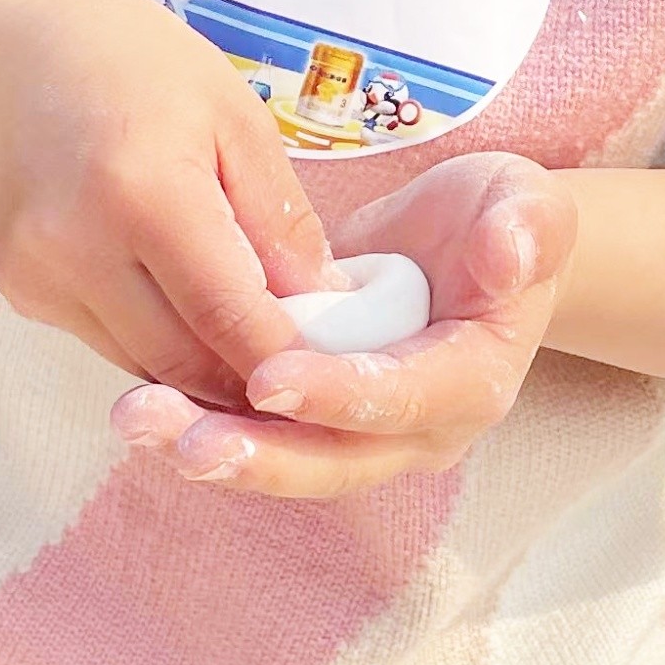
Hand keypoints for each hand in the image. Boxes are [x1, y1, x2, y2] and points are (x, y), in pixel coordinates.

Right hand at [0, 0, 330, 404]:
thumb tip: (325, 309)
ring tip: (255, 333)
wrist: (11, 47)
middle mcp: (76, 245)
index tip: (338, 372)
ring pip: (146, 364)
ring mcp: (37, 275)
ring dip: (205, 367)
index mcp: (143, 192)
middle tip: (310, 372)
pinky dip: (158, 338)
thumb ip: (280, 221)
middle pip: (185, 361)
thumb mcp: (235, 117)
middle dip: (251, 379)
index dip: (289, 361)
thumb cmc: (138, 64)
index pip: (231, 319)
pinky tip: (184, 299)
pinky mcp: (20, 290)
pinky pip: (110, 340)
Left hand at [111, 151, 574, 498]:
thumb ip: (527, 230)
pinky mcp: (315, 421)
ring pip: (284, 460)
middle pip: (333, 460)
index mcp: (473, 383)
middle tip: (180, 440)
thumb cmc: (500, 219)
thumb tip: (505, 257)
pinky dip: (198, 421)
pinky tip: (139, 402)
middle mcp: (417, 429)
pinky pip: (258, 434)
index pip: (402, 399)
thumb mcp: (529, 204)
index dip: (338, 394)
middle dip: (256, 455)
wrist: (471, 245)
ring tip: (135, 420)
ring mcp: (363, 435)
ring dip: (210, 448)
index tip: (269, 377)